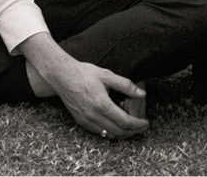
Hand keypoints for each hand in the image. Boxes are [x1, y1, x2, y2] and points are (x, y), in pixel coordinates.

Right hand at [21, 34, 148, 138]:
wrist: (61, 75)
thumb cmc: (83, 73)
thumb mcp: (106, 75)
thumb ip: (125, 85)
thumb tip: (141, 94)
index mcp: (102, 104)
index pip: (125, 122)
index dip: (138, 124)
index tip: (145, 123)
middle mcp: (93, 115)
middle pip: (118, 132)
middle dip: (133, 131)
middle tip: (141, 127)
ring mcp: (86, 119)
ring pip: (109, 134)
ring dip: (122, 134)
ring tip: (130, 128)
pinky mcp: (80, 120)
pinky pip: (98, 132)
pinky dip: (110, 132)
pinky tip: (114, 126)